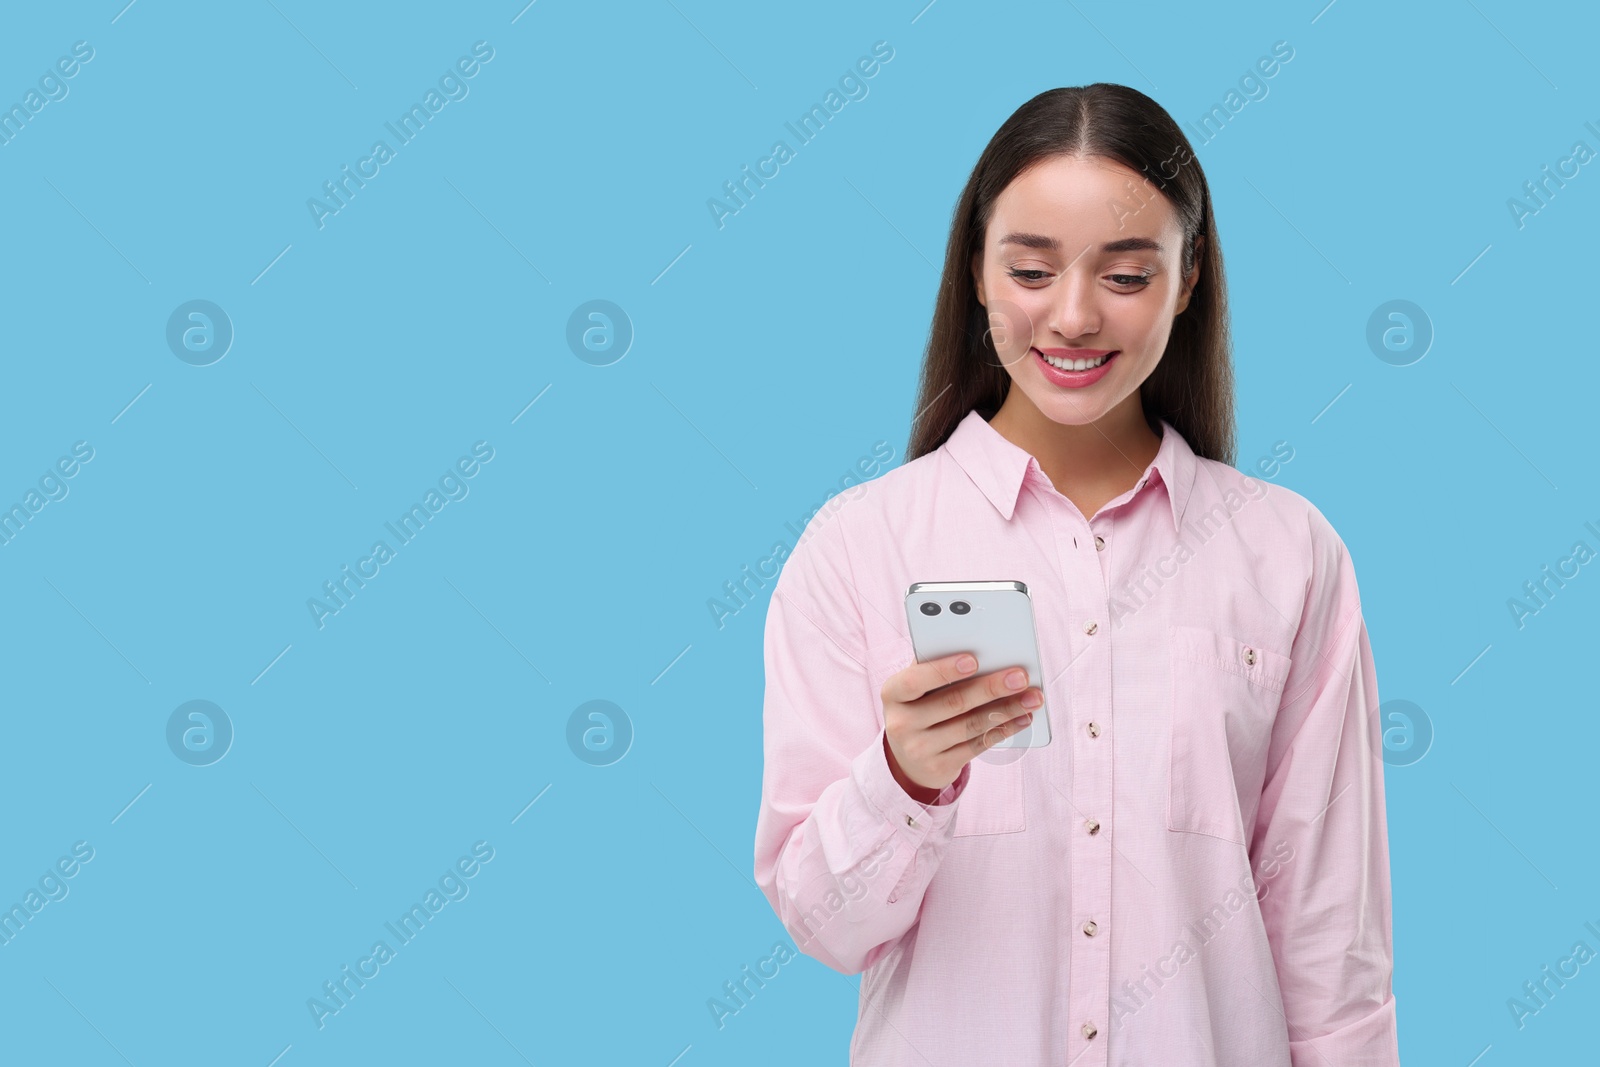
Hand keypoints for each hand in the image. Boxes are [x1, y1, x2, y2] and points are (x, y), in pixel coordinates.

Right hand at [880, 652, 1041, 799]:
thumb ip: (937, 668)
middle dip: (991, 687)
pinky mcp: (940, 767)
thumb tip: (984, 651)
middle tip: (1020, 676)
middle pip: (952, 703)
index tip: (974, 659)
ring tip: (1032, 697)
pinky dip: (1004, 729)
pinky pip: (978, 745)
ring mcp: (919, 749)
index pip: (915, 680)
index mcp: (892, 694)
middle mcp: (901, 723)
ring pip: (971, 726)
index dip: (944, 670)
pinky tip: (1022, 718)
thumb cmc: (919, 706)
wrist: (908, 757)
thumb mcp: (916, 688)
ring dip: (1007, 709)